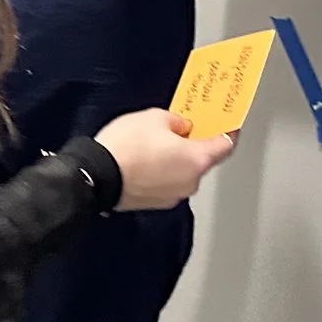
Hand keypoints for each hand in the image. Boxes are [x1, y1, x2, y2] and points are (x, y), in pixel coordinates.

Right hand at [94, 109, 235, 211]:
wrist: (94, 177)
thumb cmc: (125, 147)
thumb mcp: (155, 117)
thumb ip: (178, 120)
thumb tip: (182, 127)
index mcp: (197, 161)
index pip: (226, 146)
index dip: (227, 132)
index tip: (227, 124)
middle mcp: (189, 183)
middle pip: (203, 160)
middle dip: (195, 144)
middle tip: (185, 127)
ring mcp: (171, 196)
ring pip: (183, 172)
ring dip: (177, 158)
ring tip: (158, 142)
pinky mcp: (153, 203)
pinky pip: (166, 183)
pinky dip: (162, 171)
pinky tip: (146, 158)